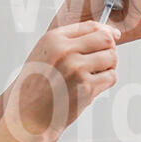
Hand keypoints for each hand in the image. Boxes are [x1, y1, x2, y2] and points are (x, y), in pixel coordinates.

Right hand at [4, 21, 118, 141]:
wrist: (28, 115)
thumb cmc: (36, 86)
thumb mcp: (45, 54)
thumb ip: (70, 41)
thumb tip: (108, 33)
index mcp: (54, 39)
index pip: (91, 26)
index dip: (106, 31)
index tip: (113, 36)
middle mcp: (65, 51)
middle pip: (106, 40)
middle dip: (109, 49)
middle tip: (103, 60)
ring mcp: (76, 69)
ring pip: (112, 58)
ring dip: (109, 66)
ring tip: (95, 75)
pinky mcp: (86, 87)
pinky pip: (111, 77)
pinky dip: (106, 82)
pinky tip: (92, 86)